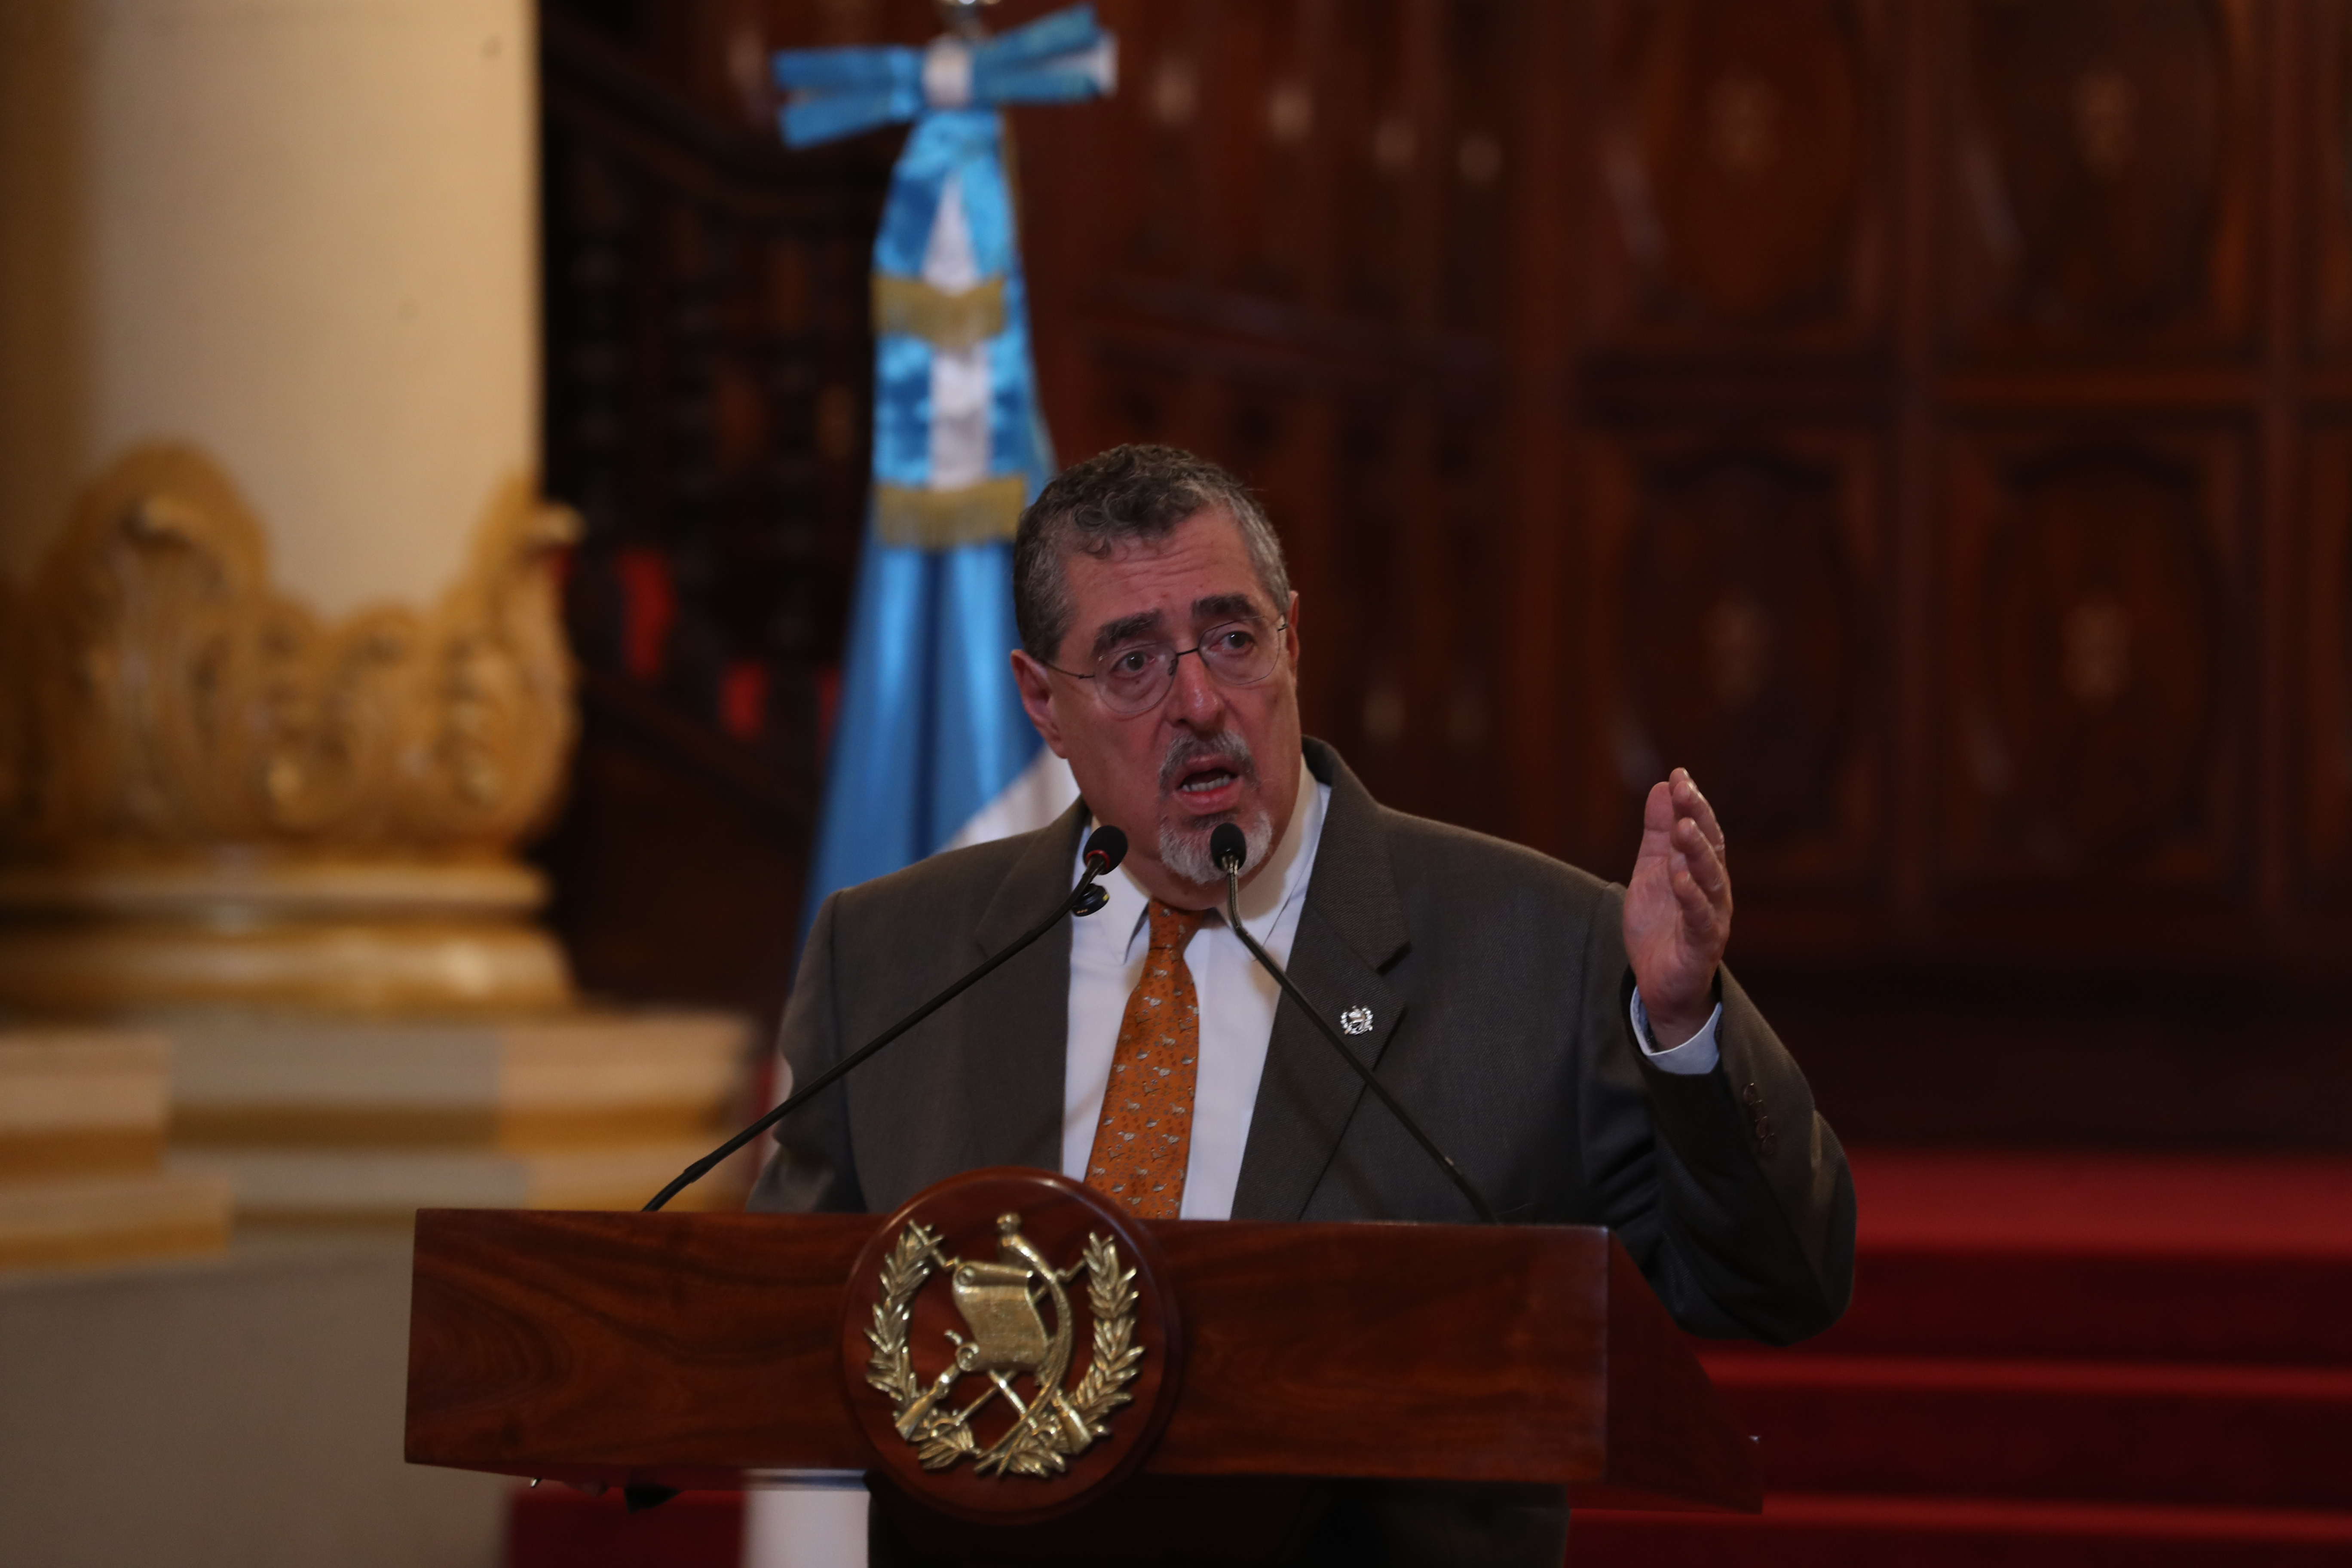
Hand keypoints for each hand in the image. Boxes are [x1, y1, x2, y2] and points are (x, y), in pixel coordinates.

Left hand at [1623, 768, 1731, 1046]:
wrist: (1659, 982)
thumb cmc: (1660, 924)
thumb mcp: (1652, 870)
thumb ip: (1657, 833)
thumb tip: (1661, 787)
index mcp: (1702, 870)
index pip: (1702, 830)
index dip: (1692, 803)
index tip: (1679, 775)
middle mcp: (1713, 891)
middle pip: (1710, 849)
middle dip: (1698, 818)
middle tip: (1684, 791)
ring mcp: (1711, 918)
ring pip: (1710, 881)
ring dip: (1696, 852)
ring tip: (1683, 828)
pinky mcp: (1701, 946)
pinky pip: (1700, 919)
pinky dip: (1691, 897)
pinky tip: (1679, 877)